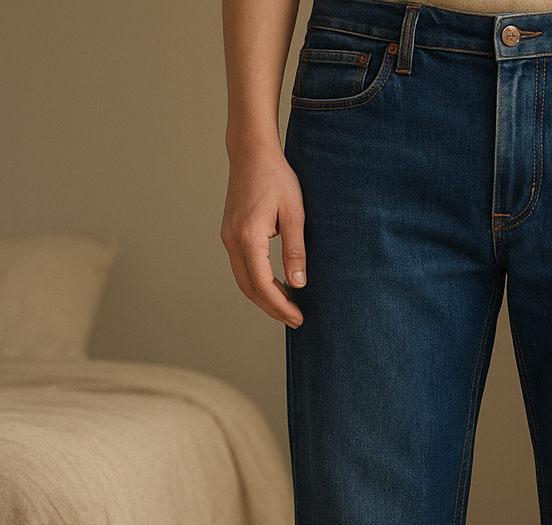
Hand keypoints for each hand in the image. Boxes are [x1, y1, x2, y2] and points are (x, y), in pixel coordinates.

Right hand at [221, 146, 305, 327]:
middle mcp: (232, 240)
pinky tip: (277, 286)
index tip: (298, 318)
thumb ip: (296, 250)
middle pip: (249, 288)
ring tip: (288, 307)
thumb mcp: (294, 214)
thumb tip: (299, 284)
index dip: (280, 306)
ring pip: (244, 280)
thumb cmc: (276, 178)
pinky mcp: (231, 234)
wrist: (252, 153)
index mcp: (248, 238)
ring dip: (264, 298)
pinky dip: (258, 283)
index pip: (262, 285)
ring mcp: (228, 237)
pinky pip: (242, 268)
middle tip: (295, 320)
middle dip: (272, 308)